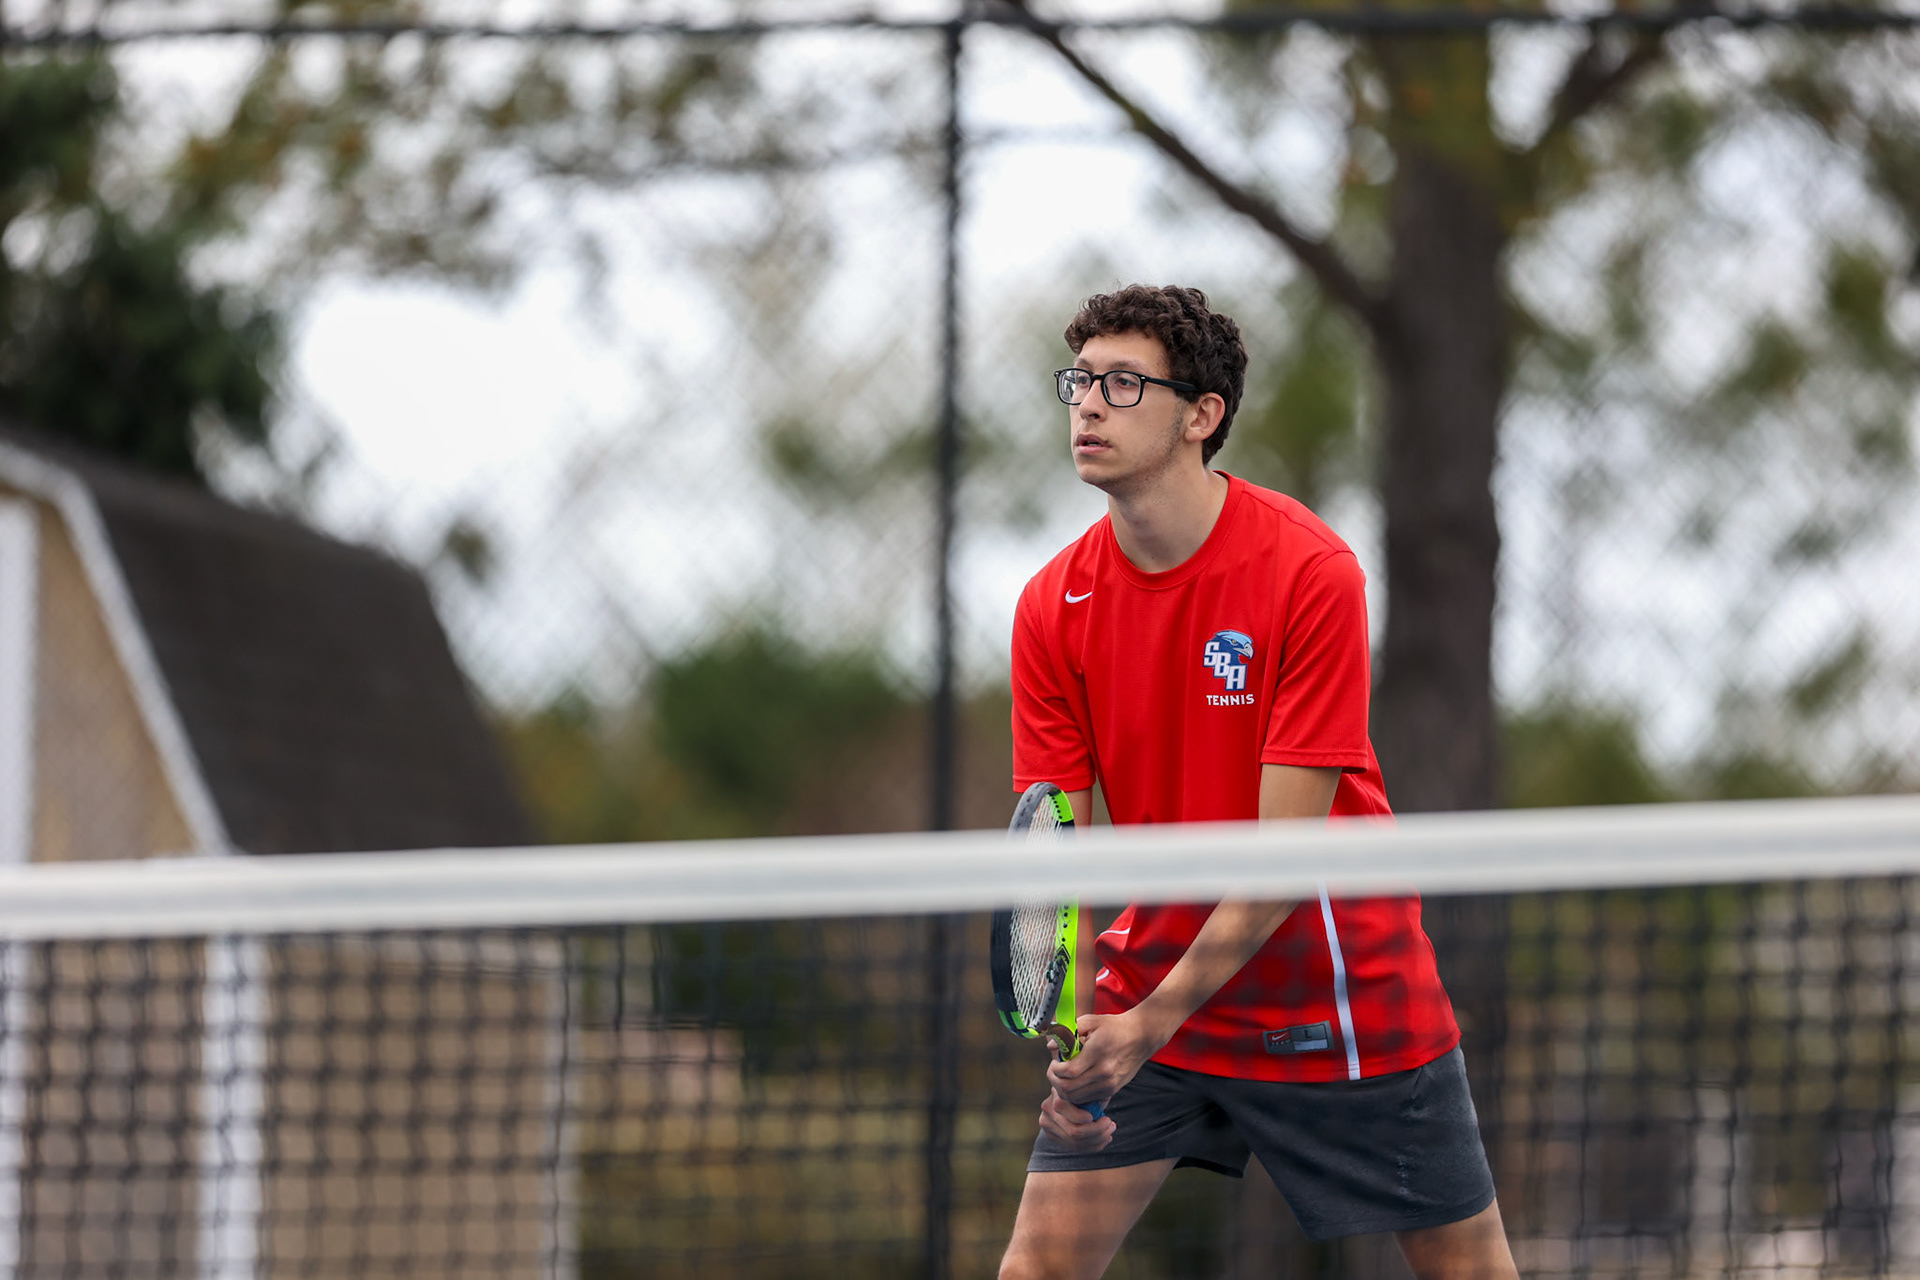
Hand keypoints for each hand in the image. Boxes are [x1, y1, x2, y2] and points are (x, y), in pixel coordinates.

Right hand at [1037, 1085, 1114, 1150]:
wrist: (1069, 1097)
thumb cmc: (1085, 1091)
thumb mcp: (1089, 1089)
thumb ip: (1094, 1095)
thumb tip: (1105, 1098)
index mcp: (1056, 1095)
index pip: (1072, 1115)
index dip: (1089, 1120)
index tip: (1106, 1118)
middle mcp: (1047, 1112)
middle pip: (1074, 1132)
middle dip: (1098, 1131)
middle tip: (1111, 1125)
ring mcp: (1048, 1126)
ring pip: (1076, 1143)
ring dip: (1098, 1139)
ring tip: (1110, 1131)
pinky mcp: (1052, 1137)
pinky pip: (1075, 1148)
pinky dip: (1094, 1146)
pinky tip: (1104, 1139)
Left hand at [1044, 1006, 1175, 1116]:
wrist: (1142, 1036)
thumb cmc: (1115, 1027)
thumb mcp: (1091, 1022)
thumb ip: (1068, 1032)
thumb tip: (1051, 1046)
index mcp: (1098, 1053)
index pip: (1070, 1072)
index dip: (1056, 1070)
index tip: (1055, 1062)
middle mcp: (1104, 1072)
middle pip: (1070, 1089)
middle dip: (1056, 1081)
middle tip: (1055, 1071)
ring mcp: (1109, 1084)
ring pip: (1077, 1098)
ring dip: (1065, 1090)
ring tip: (1065, 1077)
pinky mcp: (1113, 1090)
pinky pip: (1089, 1099)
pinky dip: (1078, 1094)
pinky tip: (1077, 1081)